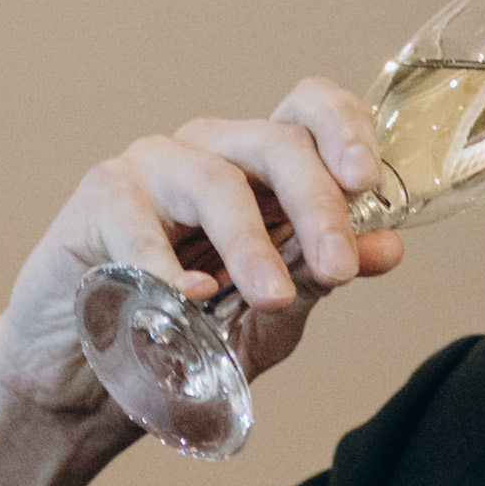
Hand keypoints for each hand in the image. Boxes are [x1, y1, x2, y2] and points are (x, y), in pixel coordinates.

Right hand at [0, 78, 405, 485]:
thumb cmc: (188, 331)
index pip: (310, 110)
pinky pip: (135, 221)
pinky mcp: (98, 199)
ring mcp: (153, 168)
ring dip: (250, 243)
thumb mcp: (271, 313)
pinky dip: (164, 263)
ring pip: (214, 180)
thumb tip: (388, 248)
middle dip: (317, 204)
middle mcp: (212, 151)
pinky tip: (184, 299)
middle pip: (276, 143)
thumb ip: (320, 274)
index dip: (345, 129)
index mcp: (263, 167)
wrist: (96, 375)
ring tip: (270, 298)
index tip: (368, 181)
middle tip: (339, 268)